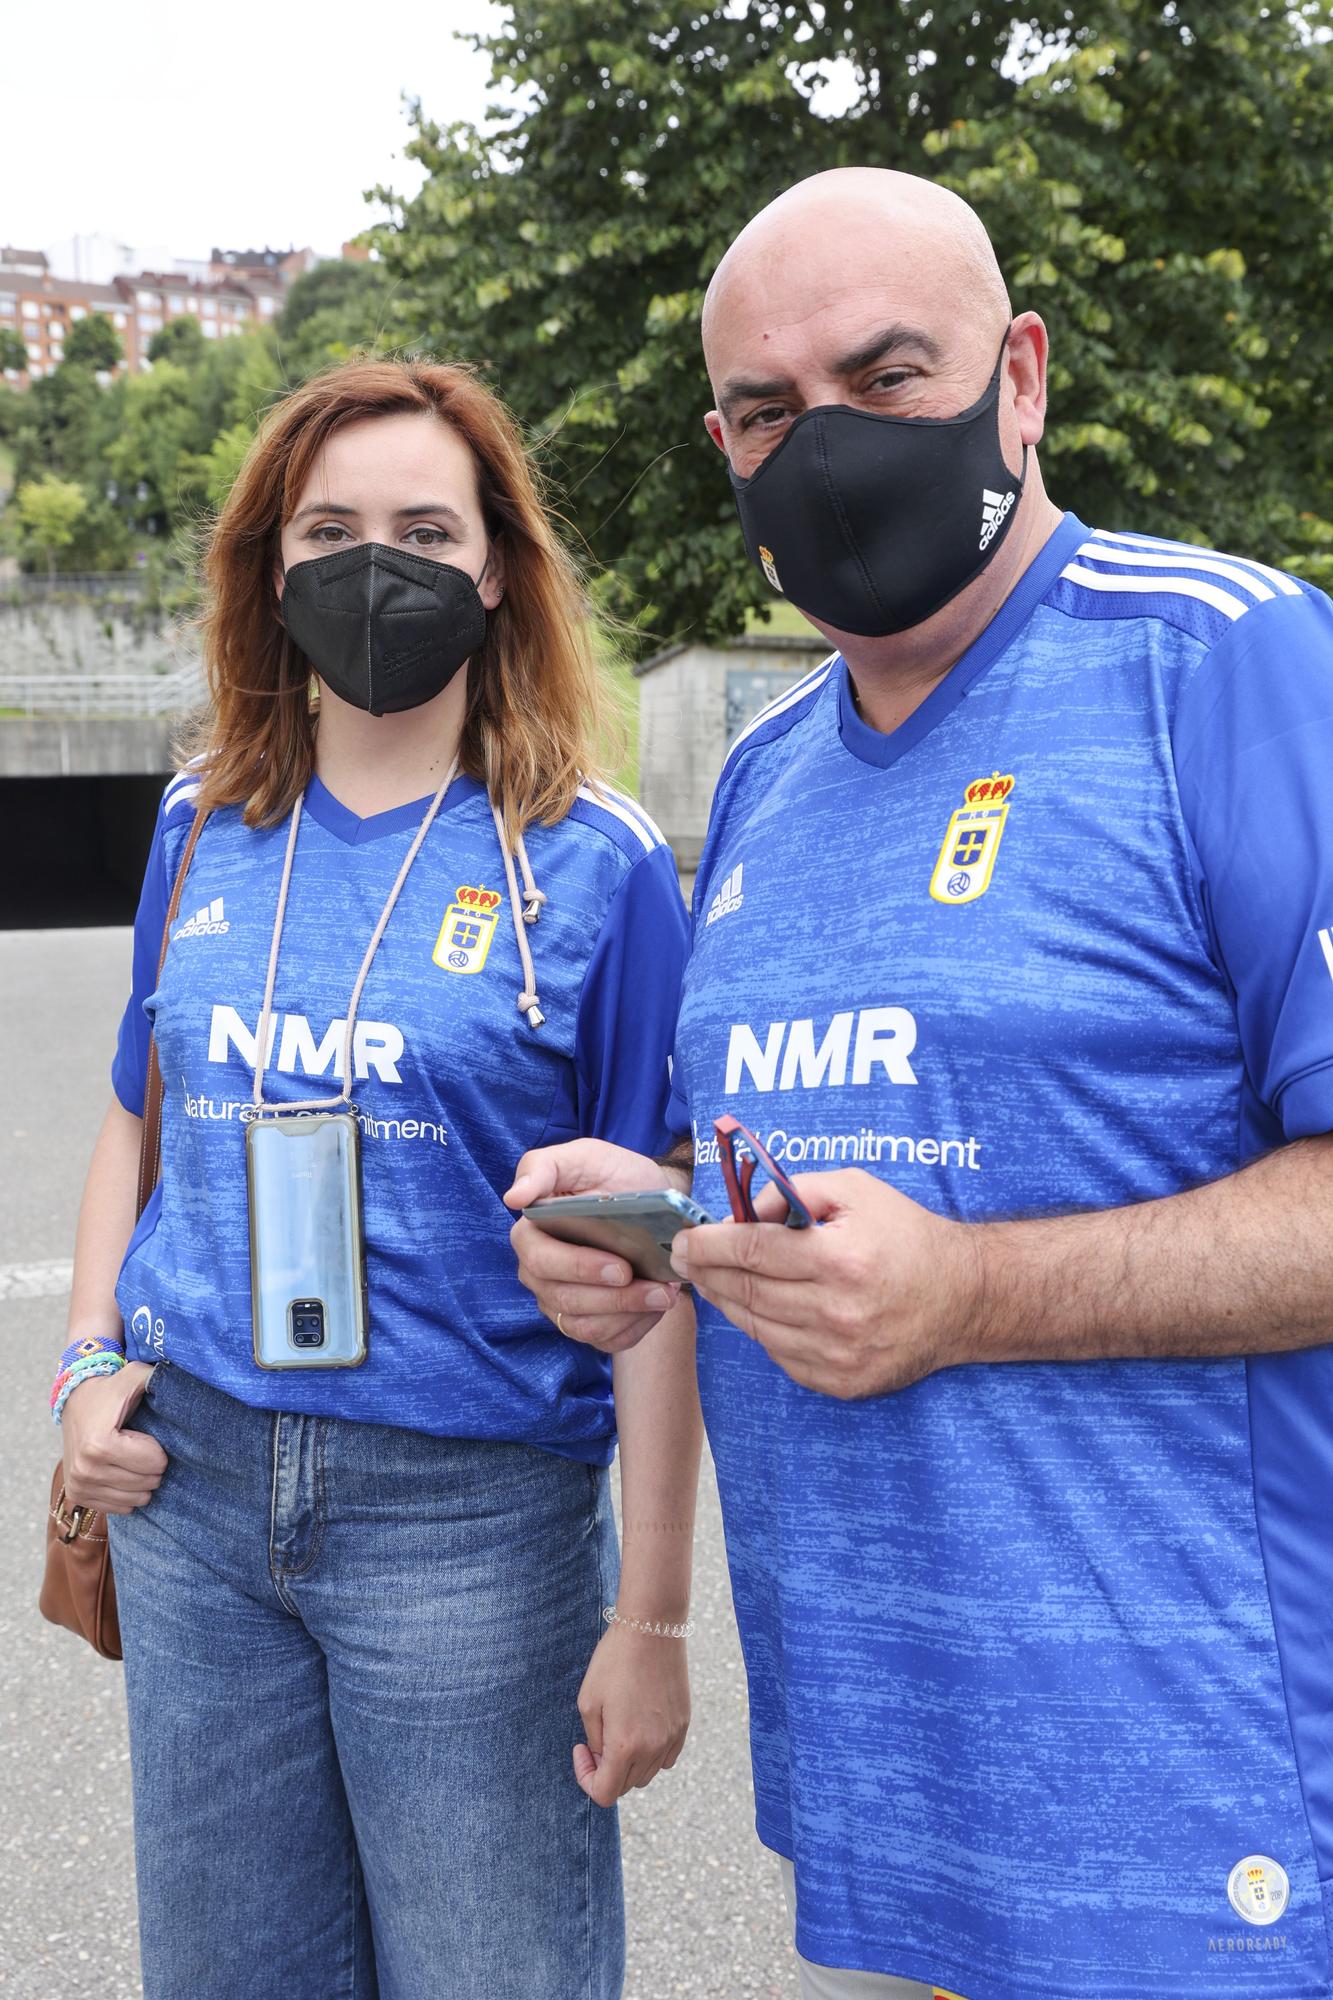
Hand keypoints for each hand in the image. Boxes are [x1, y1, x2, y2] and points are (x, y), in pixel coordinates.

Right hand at [60, 1361, 166, 1513]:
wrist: (75, 1401)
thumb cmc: (110, 1391)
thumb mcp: (134, 1376)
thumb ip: (158, 1376)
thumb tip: (184, 1377)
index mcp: (99, 1444)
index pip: (154, 1463)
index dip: (158, 1449)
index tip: (145, 1435)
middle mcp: (85, 1470)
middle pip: (147, 1483)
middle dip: (152, 1466)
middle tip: (140, 1447)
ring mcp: (79, 1486)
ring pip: (136, 1500)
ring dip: (141, 1481)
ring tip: (131, 1459)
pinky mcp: (78, 1496)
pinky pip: (121, 1508)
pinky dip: (127, 1492)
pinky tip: (121, 1471)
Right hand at [505, 1139, 681, 1352]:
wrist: (655, 1198)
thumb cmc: (615, 1175)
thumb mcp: (584, 1157)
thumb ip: (542, 1168)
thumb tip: (513, 1197)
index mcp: (531, 1236)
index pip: (540, 1262)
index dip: (579, 1269)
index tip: (622, 1267)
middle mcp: (540, 1275)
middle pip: (564, 1300)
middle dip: (614, 1299)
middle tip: (659, 1289)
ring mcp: (562, 1302)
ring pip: (584, 1327)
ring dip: (628, 1315)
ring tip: (665, 1296)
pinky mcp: (589, 1323)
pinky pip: (605, 1340)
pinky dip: (634, 1328)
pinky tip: (656, 1308)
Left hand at [574, 1619, 689, 1806]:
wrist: (652, 1628)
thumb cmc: (614, 1661)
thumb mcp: (588, 1701)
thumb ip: (594, 1740)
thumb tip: (603, 1758)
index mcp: (625, 1746)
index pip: (605, 1793)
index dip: (586, 1778)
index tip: (581, 1750)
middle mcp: (653, 1749)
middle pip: (626, 1786)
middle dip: (607, 1770)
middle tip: (596, 1739)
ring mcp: (672, 1737)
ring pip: (648, 1774)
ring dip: (629, 1764)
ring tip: (618, 1731)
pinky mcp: (683, 1724)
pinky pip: (667, 1758)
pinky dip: (652, 1754)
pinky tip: (640, 1728)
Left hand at [672, 1168, 981, 1399]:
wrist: (964, 1297)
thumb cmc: (906, 1235)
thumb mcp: (856, 1189)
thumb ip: (794, 1192)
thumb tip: (743, 1214)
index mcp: (840, 1259)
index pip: (752, 1250)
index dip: (709, 1244)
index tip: (685, 1239)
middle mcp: (837, 1312)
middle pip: (747, 1292)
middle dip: (706, 1273)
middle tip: (684, 1259)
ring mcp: (839, 1354)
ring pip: (758, 1327)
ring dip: (727, 1303)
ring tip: (711, 1281)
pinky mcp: (842, 1383)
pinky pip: (781, 1355)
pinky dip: (762, 1331)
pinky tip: (755, 1309)